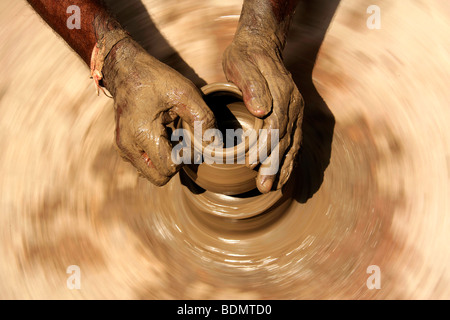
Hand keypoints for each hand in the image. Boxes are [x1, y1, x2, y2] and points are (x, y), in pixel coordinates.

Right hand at [102, 37, 214, 185]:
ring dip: (165, 162)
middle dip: (176, 165)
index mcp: (142, 133)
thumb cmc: (156, 79)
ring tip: (173, 137)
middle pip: (159, 178)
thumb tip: (215, 144)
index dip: (186, 158)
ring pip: (150, 174)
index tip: (190, 139)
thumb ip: (204, 119)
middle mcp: (128, 146)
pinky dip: (156, 157)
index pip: (170, 168)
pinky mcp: (123, 146)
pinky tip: (163, 137)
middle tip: (183, 142)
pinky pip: (143, 165)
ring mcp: (123, 148)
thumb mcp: (185, 93)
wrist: (126, 69)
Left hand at [223, 32, 303, 192]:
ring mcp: (297, 111)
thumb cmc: (245, 56)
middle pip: (286, 139)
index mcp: (282, 92)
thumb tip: (261, 110)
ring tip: (273, 188)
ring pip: (293, 144)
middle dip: (274, 165)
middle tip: (263, 187)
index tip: (250, 163)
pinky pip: (295, 141)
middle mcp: (294, 104)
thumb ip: (251, 85)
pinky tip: (284, 175)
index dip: (264, 146)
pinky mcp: (294, 116)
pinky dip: (290, 160)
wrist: (260, 45)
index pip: (275, 125)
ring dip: (284, 168)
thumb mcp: (241, 64)